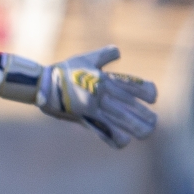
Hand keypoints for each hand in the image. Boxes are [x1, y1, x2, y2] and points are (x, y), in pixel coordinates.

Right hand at [0, 47, 156, 147]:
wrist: (41, 84)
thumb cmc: (64, 71)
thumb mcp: (85, 59)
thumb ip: (104, 55)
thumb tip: (118, 51)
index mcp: (106, 79)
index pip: (134, 87)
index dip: (147, 93)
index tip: (152, 98)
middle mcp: (103, 93)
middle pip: (131, 106)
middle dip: (145, 115)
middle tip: (152, 122)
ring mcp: (93, 106)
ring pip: (121, 120)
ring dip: (136, 128)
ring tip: (145, 133)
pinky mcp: (84, 118)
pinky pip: (103, 130)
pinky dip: (114, 138)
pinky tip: (123, 142)